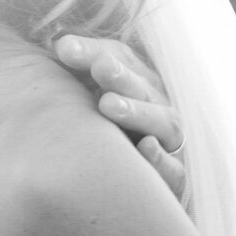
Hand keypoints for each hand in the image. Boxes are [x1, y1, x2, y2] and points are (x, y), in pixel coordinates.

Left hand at [52, 34, 185, 201]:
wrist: (119, 191)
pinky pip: (173, 169)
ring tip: (108, 105)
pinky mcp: (173, 178)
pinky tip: (145, 147)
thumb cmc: (97, 135)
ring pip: (163, 123)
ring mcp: (168, 142)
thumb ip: (75, 72)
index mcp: (135, 84)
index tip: (64, 48)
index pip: (120, 59)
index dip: (94, 51)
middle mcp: (156, 108)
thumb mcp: (82, 100)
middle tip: (99, 67)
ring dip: (137, 112)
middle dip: (121, 76)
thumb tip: (62, 44)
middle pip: (142, 87)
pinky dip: (160, 159)